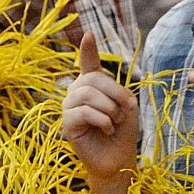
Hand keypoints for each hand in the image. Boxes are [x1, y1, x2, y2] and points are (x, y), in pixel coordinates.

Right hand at [61, 31, 138, 193]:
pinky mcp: (67, 124)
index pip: (88, 63)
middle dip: (116, 93)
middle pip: (93, 79)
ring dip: (110, 108)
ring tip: (116, 122)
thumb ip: (116, 91)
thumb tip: (98, 90)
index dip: (88, 49)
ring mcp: (69, 107)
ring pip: (88, 94)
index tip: (89, 34)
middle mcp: (77, 92)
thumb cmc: (123, 132)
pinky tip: (107, 129)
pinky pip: (84, 112)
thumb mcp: (126, 106)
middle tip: (126, 110)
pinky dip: (102, 120)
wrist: (118, 159)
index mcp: (92, 86)